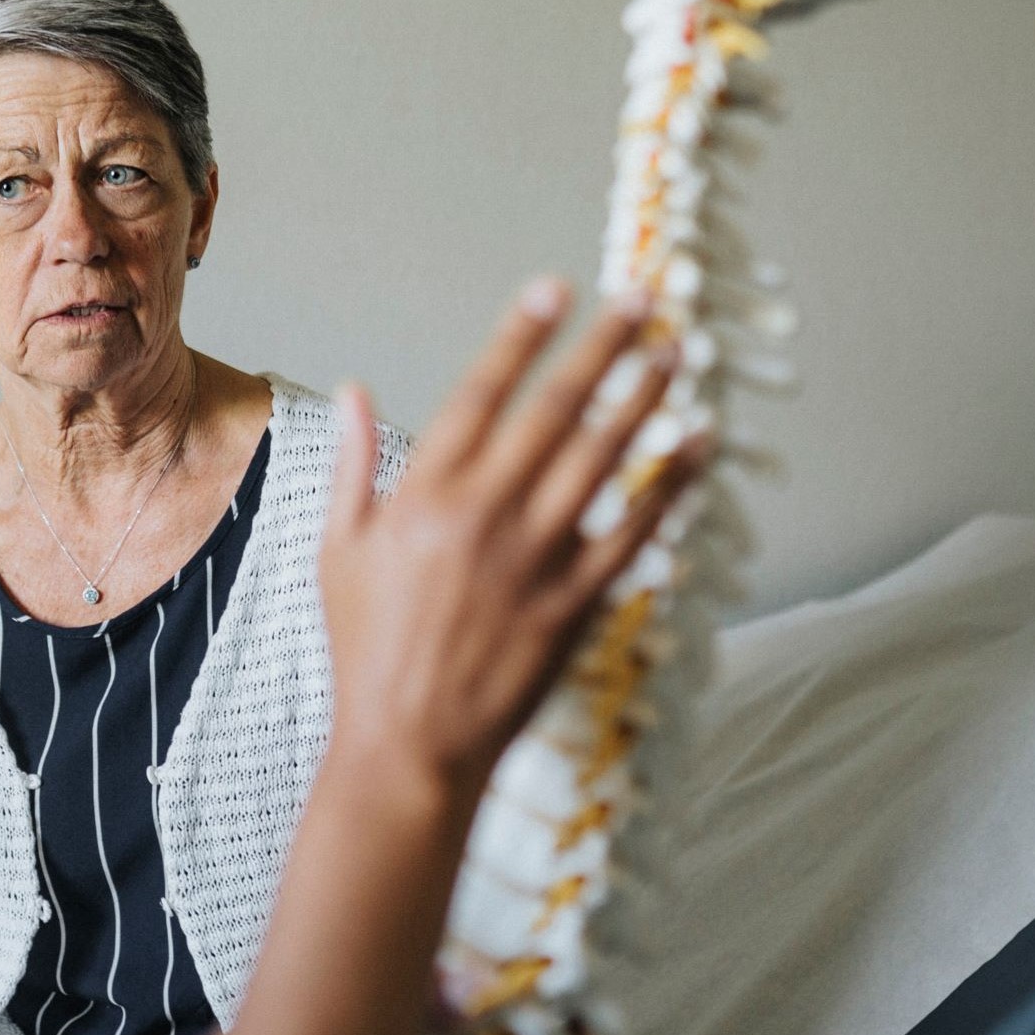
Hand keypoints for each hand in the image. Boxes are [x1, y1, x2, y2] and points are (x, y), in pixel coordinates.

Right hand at [320, 278, 708, 795]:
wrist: (407, 745)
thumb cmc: (365, 649)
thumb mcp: (339, 550)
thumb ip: (353, 464)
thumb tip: (354, 390)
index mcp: (423, 496)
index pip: (481, 395)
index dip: (520, 337)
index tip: (555, 289)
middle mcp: (483, 517)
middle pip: (555, 413)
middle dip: (602, 349)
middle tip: (642, 301)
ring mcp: (534, 561)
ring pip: (602, 462)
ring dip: (644, 402)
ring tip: (676, 356)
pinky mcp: (574, 606)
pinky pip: (632, 534)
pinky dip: (667, 488)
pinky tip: (695, 449)